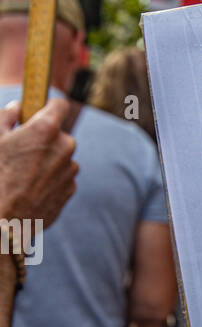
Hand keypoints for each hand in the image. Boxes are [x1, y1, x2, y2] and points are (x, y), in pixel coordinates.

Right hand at [0, 98, 76, 228]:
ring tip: (23, 174)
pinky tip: (30, 188)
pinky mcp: (70, 190)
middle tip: (21, 150)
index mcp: (46, 130)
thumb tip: (18, 108)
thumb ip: (8, 116)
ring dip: (47, 160)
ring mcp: (69, 170)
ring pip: (60, 157)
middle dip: (43, 139)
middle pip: (58, 134)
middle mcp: (65, 147)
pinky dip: (49, 178)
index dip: (48, 106)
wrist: (4, 222)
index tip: (39, 110)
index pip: (59, 104)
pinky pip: (61, 176)